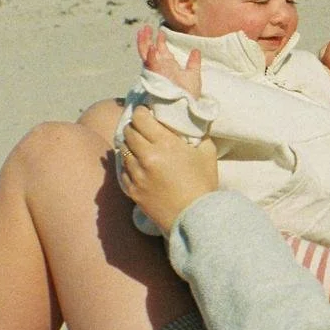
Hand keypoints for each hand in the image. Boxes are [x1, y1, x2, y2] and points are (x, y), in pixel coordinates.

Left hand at [118, 106, 218, 234]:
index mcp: (165, 144)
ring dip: (130, 146)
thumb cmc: (203, 185)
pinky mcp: (132, 190)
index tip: (145, 113)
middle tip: (141, 129)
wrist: (194, 217)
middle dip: (134, 128)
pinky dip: (128, 165)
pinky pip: (123, 171)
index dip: (141, 112)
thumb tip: (193, 127)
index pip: (141, 118)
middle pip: (129, 132)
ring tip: (138, 148)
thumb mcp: (207, 154)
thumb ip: (199, 136)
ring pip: (123, 150)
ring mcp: (137, 174)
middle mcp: (147, 156)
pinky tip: (137, 166)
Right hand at [137, 25, 201, 98]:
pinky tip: (151, 47)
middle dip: (147, 39)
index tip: (161, 31)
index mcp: (168, 67)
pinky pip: (151, 65)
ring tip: (143, 31)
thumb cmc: (188, 96)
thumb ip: (193, 63)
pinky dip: (151, 56)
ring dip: (144, 43)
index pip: (161, 51)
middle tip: (146, 27)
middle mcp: (161, 68)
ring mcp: (157, 72)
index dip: (160, 41)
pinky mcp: (156, 77)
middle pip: (150, 51)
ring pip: (146, 55)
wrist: (186, 107)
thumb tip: (196, 51)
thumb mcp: (193, 76)